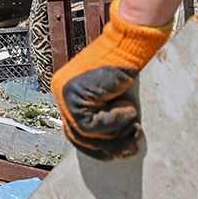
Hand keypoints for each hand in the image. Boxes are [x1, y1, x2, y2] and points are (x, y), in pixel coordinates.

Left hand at [49, 7, 172, 159]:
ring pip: (83, 132)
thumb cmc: (133, 69)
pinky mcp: (72, 91)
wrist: (135, 43)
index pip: (76, 131)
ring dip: (114, 130)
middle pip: (76, 135)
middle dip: (105, 147)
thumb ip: (111, 121)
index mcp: (71, 93)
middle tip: (130, 150)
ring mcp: (64, 91)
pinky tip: (128, 105)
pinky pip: (91, 123)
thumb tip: (118, 152)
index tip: (116, 155)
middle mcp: (62, 91)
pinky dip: (114, 120)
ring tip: (133, 115)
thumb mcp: (119, 100)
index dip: (96, 148)